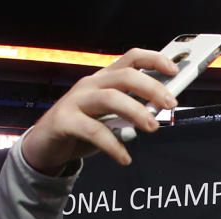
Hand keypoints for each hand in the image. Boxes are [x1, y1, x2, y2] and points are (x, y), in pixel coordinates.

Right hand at [21, 48, 179, 174]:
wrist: (45, 146)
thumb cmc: (82, 129)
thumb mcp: (110, 117)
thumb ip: (132, 112)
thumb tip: (160, 112)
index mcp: (104, 80)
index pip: (131, 58)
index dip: (153, 60)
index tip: (174, 70)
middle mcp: (90, 85)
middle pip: (125, 77)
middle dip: (151, 89)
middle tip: (170, 104)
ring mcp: (76, 101)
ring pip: (110, 99)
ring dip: (136, 112)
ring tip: (152, 127)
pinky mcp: (64, 121)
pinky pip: (94, 131)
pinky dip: (113, 146)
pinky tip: (124, 157)